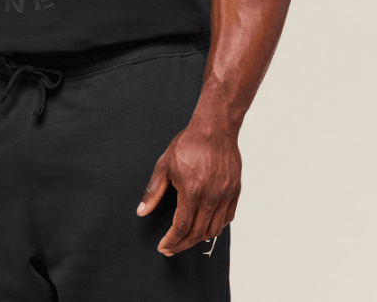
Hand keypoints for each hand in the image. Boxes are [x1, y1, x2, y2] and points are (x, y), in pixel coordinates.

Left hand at [136, 122, 240, 255]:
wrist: (214, 129)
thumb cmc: (189, 144)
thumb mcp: (164, 165)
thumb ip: (154, 191)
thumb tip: (141, 211)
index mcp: (191, 191)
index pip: (181, 227)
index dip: (171, 241)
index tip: (164, 246)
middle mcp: (210, 197)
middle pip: (197, 233)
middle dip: (182, 244)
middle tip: (172, 247)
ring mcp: (225, 195)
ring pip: (214, 229)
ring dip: (199, 238)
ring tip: (188, 238)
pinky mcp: (235, 191)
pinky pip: (228, 218)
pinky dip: (217, 227)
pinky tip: (206, 225)